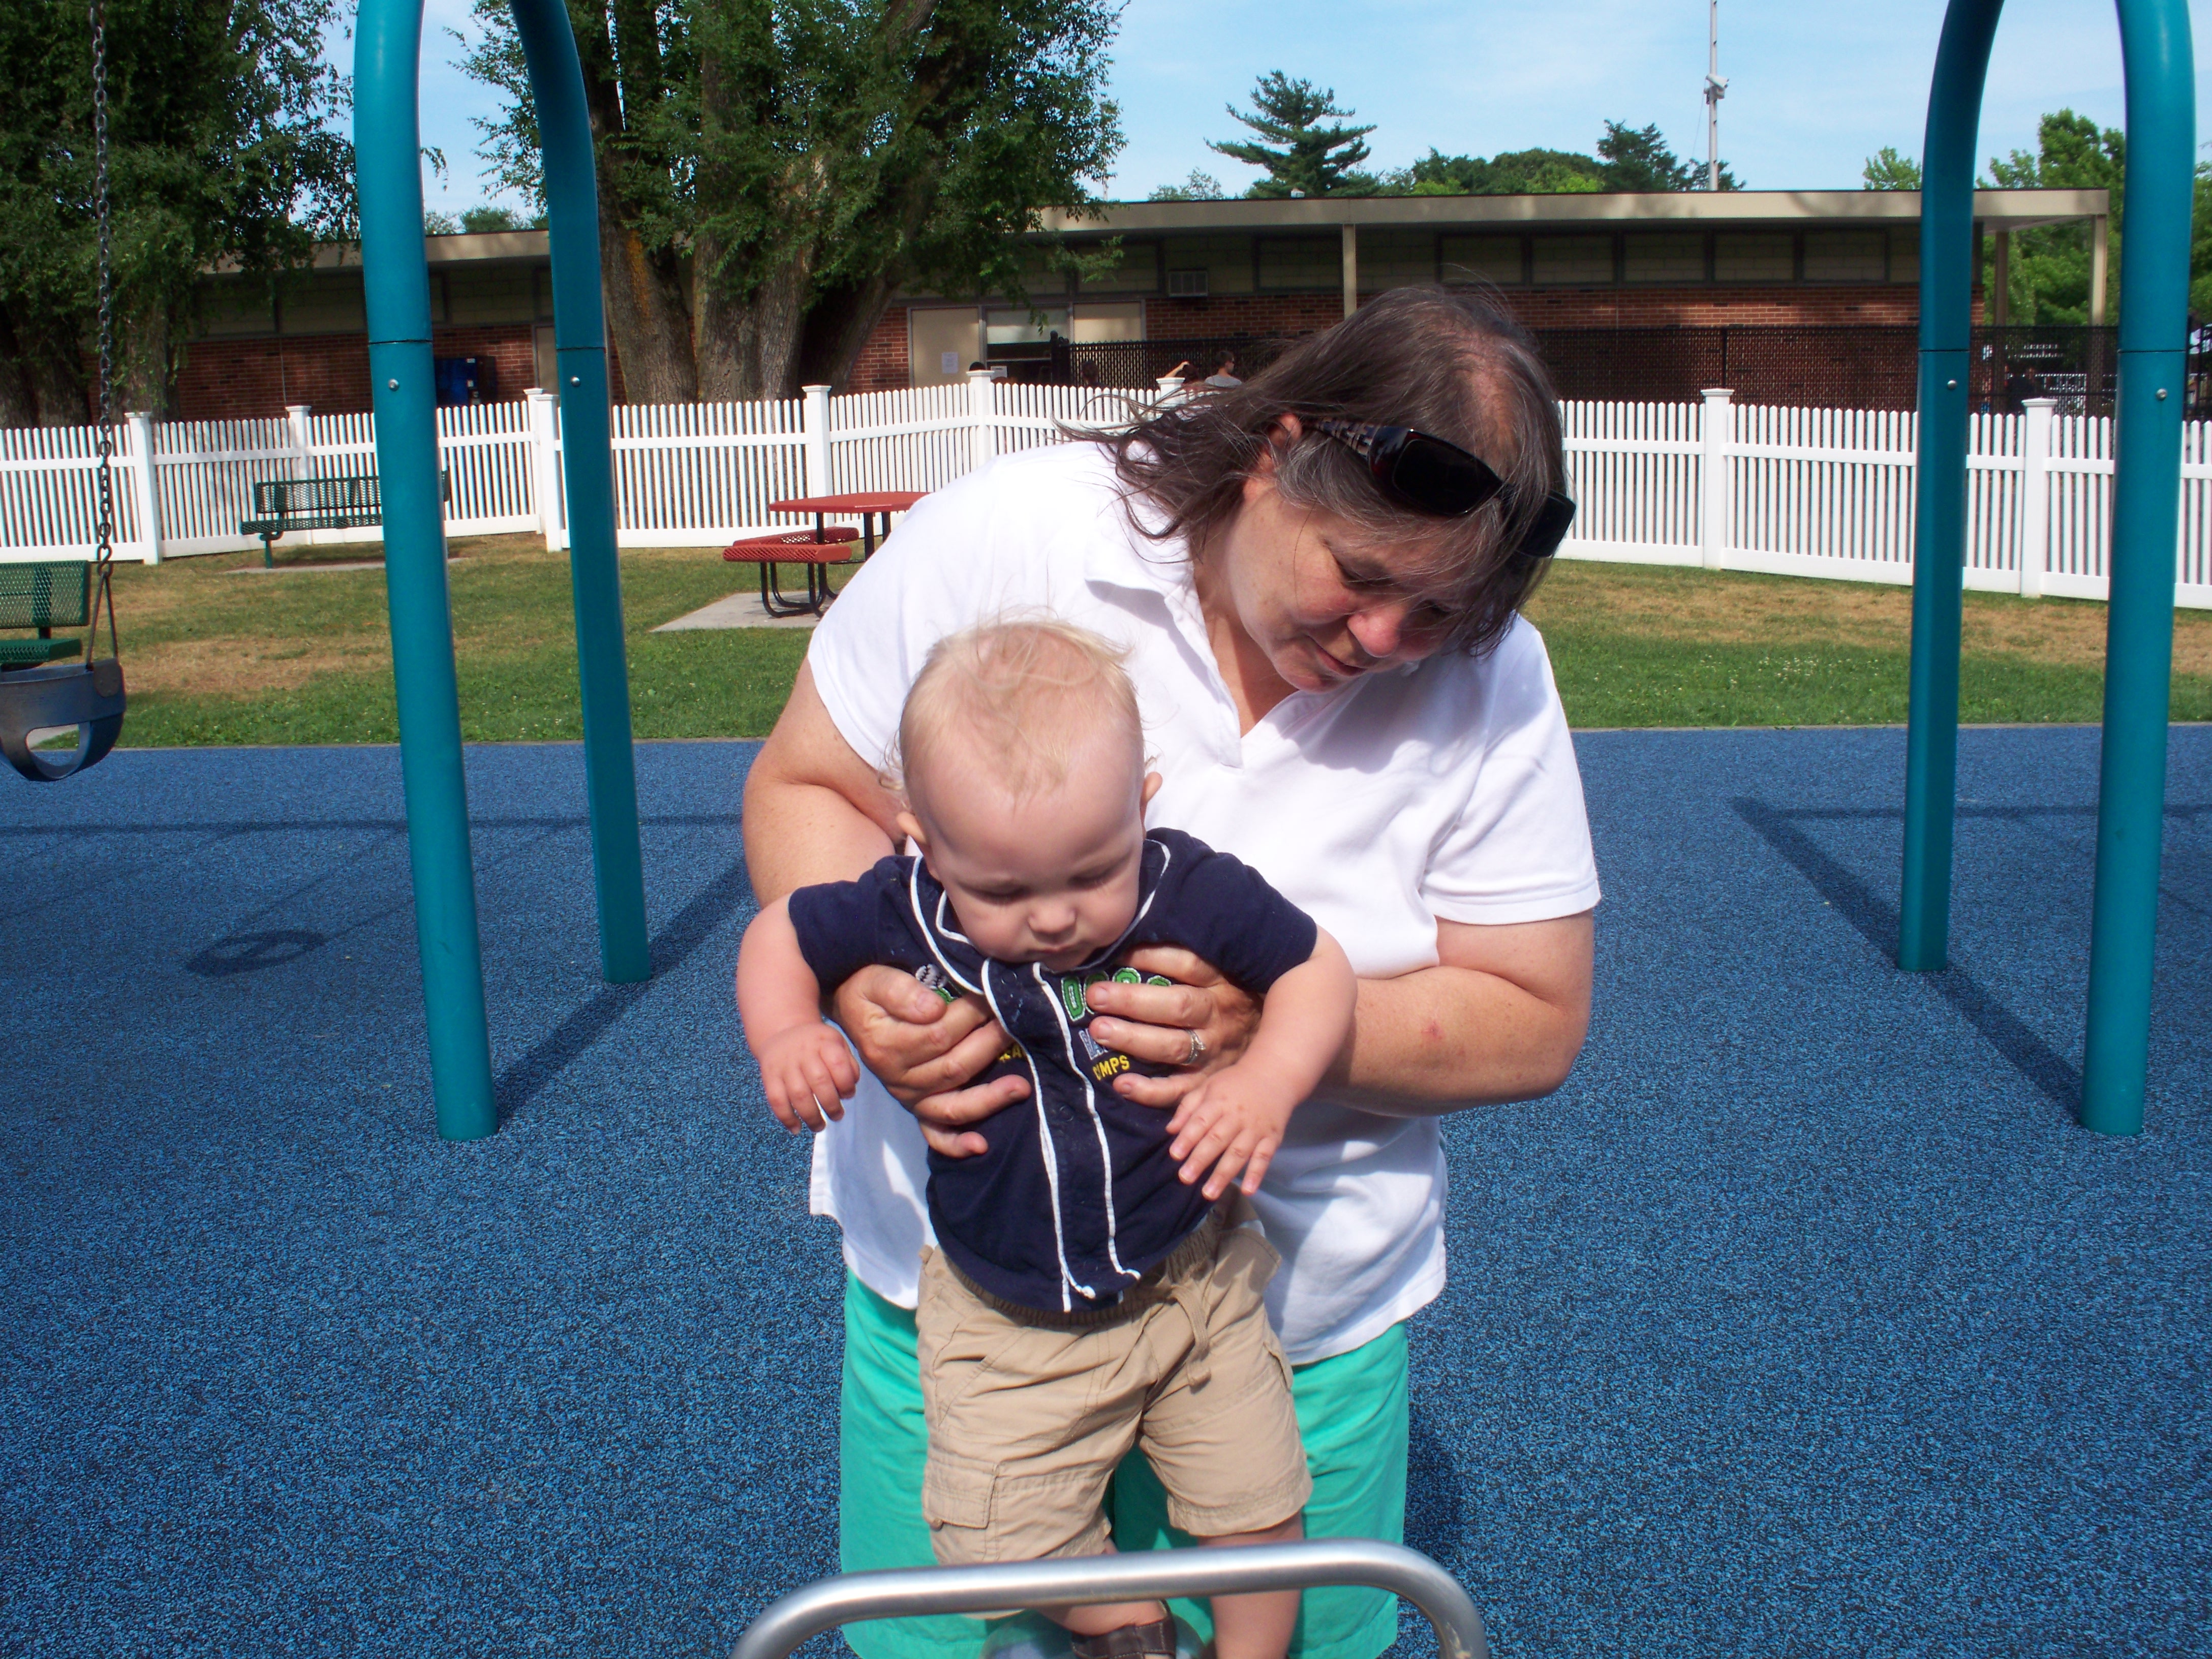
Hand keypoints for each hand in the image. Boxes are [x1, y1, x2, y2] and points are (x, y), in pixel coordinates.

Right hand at [759, 1023, 860, 1133]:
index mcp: (824, 1041)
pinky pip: (776, 1100)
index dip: (846, 1083)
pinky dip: (786, 1118)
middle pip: (819, 1081)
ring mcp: (784, 1064)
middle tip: (837, 1116)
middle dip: (831, 1105)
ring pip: (798, 1094)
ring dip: (811, 1116)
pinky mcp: (769, 1075)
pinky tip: (796, 1128)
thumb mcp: (836, 1043)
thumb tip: (849, 1090)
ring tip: (820, 1126)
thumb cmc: (817, 1045)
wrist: (782, 1032)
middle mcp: (803, 1051)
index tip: (848, 1095)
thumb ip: (848, 1064)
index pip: (838, 1063)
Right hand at [830, 964, 1028, 1157]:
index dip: (970, 1016)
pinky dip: (957, 1144)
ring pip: (953, 1105)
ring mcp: (909, 1099)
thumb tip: (934, 1009)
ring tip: (1020, 1087)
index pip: (938, 1034)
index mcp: (886, 1047)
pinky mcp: (918, 1109)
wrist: (854, 1012)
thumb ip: (901, 992)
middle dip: (989, 1045)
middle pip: (953, 1067)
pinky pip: (936, 1134)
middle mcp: (897, 1080)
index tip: (992, 995)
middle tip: (1014, 1023)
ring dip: (990, 1097)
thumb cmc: (871, 993)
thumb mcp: (877, 981)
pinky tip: (980, 1146)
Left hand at [1083, 947, 1261, 1109]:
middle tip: (1097, 995)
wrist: (1279, 1038)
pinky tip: (1121, 1083)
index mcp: (1223, 981)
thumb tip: (1137, 937)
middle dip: (1133, 1001)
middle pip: (1177, 1006)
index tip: (1117, 954)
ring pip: (1173, 1047)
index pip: (1187, 965)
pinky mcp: (1209, 1081)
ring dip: (1133, 1039)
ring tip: (1099, 1030)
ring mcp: (1215, 1051)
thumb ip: (1190, 957)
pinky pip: (1179, 1090)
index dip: (1151, 957)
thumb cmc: (1237, 994)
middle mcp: (1219, 1016)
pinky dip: (1150, 1091)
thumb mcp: (1226, 968)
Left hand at [1164, 1061, 1296, 1199]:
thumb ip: (1188, 1107)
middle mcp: (1236, 1116)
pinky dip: (1257, 1174)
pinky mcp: (1272, 1138)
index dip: (1187, 1139)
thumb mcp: (1208, 1086)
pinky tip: (1248, 1190)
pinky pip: (1264, 1157)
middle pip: (1217, 1140)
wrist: (1273, 1074)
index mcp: (1218, 1101)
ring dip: (1223, 1174)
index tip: (1174, 1155)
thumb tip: (1170, 1129)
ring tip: (1209, 1193)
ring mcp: (1255, 1129)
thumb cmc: (1235, 1083)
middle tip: (1185, 1178)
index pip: (1200, 1122)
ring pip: (1238, 1153)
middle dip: (1200, 1160)